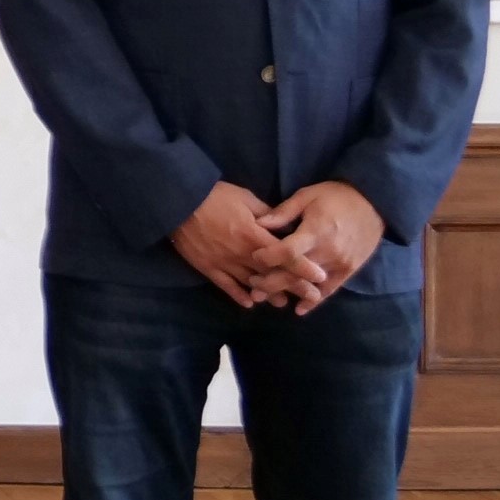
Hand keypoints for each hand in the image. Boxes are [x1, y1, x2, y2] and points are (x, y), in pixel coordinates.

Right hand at [170, 180, 325, 309]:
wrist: (178, 203)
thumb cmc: (214, 196)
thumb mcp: (245, 197)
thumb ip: (266, 213)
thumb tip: (282, 224)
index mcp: (253, 235)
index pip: (284, 255)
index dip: (303, 267)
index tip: (320, 276)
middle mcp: (242, 254)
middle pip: (272, 274)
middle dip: (293, 286)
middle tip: (312, 297)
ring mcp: (224, 263)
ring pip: (252, 284)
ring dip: (269, 295)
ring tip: (284, 304)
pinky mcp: (208, 268)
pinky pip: (226, 286)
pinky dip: (238, 296)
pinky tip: (249, 304)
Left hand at [255, 181, 386, 314]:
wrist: (374, 202)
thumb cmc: (336, 196)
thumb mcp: (307, 195)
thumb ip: (284, 212)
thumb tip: (259, 223)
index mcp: (316, 231)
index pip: (288, 251)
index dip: (268, 256)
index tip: (254, 256)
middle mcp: (328, 252)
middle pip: (295, 273)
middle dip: (271, 282)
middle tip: (253, 287)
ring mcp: (340, 264)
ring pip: (309, 284)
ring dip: (288, 292)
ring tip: (267, 297)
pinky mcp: (349, 270)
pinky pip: (330, 290)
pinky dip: (314, 300)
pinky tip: (299, 309)